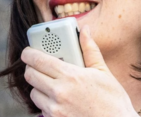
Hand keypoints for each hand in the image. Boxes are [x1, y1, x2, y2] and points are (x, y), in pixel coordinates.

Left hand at [21, 25, 138, 116]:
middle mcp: (59, 93)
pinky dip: (46, 103)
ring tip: (53, 84)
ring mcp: (55, 110)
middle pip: (30, 75)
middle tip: (39, 66)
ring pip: (33, 93)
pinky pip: (41, 109)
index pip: (38, 60)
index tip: (27, 52)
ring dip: (39, 87)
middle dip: (32, 68)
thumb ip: (90, 49)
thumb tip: (85, 30)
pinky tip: (59, 100)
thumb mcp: (103, 72)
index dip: (28, 53)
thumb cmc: (113, 101)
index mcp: (71, 76)